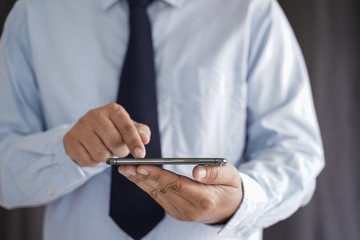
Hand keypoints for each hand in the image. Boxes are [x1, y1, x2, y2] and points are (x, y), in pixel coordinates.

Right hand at [63, 103, 149, 166]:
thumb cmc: (114, 129)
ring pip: (101, 154)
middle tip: (119, 152)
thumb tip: (145, 139)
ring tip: (106, 151)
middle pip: (114, 142)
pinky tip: (94, 154)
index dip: (135, 143)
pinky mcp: (70, 139)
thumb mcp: (129, 128)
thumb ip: (141, 132)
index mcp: (113, 110)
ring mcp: (80, 126)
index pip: (127, 127)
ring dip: (107, 158)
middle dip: (121, 152)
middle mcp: (95, 115)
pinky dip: (94, 162)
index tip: (140, 155)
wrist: (87, 131)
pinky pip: (88, 160)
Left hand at [118, 164, 242, 223]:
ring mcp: (182, 214)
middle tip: (124, 166)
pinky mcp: (176, 213)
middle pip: (162, 190)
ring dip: (140, 182)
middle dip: (142, 177)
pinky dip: (147, 186)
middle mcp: (190, 210)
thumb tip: (196, 170)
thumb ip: (214, 172)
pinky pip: (159, 198)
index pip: (177, 185)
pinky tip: (137, 177)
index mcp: (204, 200)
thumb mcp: (230, 176)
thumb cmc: (230, 188)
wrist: (231, 209)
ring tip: (125, 171)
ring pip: (157, 194)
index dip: (158, 175)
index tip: (142, 166)